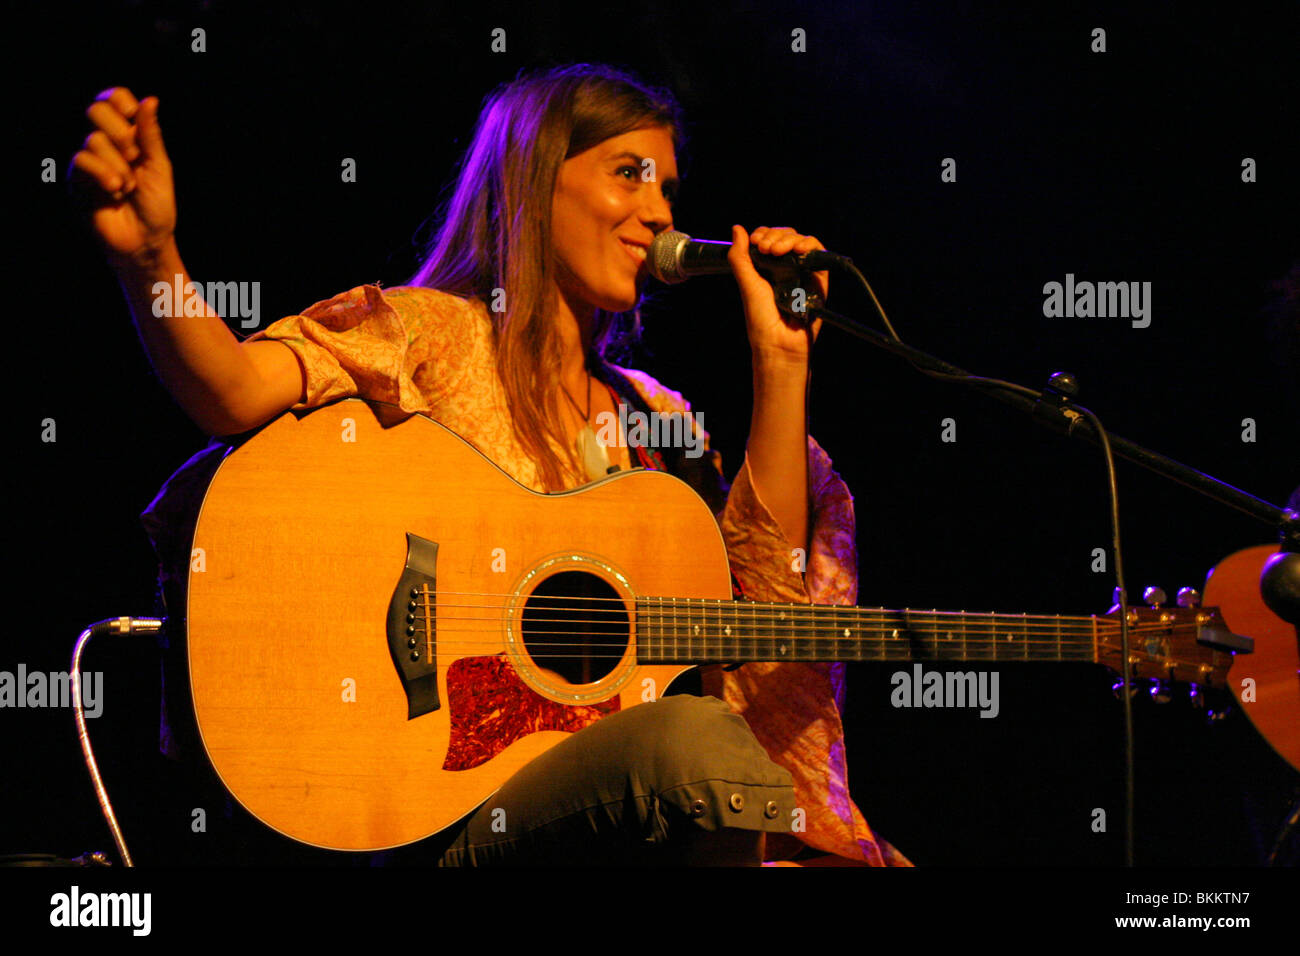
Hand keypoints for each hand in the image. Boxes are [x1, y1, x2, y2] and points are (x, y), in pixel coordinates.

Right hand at [70, 87, 176, 268]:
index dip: (120, 101)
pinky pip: (81, 160)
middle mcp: (107, 143)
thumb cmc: (157, 206)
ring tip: (128, 187)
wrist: (145, 240)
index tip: (133, 118)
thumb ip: (151, 134)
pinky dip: (103, 174)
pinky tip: (115, 191)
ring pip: (93, 139)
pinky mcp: (76, 178)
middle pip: (97, 110)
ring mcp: (90, 159)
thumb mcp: (159, 167)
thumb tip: (150, 99)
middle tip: (134, 157)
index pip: (114, 98)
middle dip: (120, 133)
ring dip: (118, 165)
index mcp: (130, 136)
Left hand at [726, 225, 828, 367]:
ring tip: (778, 250)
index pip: (768, 238)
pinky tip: (799, 249)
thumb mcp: (746, 284)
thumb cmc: (760, 319)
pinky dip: (810, 244)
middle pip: (785, 235)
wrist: (779, 342)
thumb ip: (739, 257)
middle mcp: (786, 267)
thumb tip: (737, 228)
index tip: (755, 241)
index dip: (763, 233)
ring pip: (801, 240)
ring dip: (789, 238)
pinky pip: (819, 252)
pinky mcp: (819, 277)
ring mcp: (803, 271)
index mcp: (767, 267)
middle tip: (765, 248)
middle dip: (774, 235)